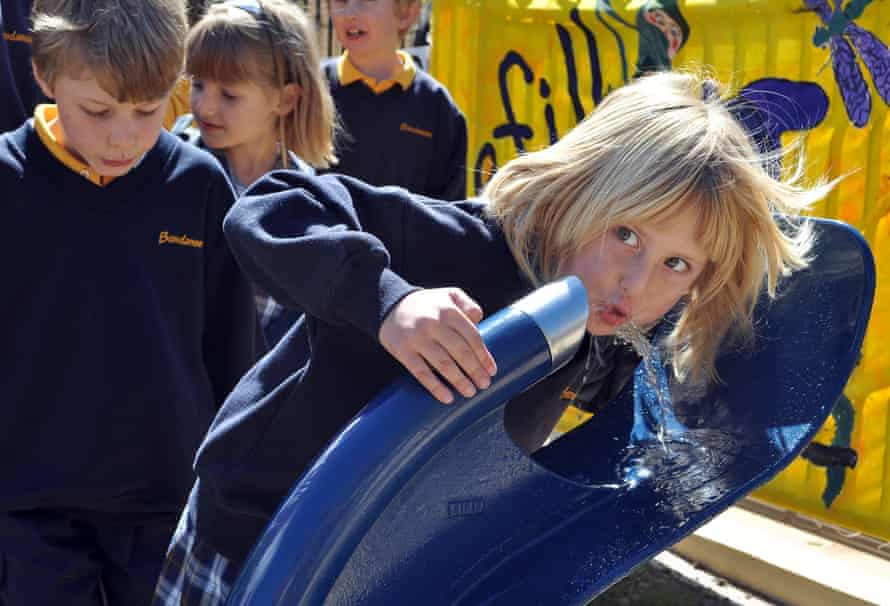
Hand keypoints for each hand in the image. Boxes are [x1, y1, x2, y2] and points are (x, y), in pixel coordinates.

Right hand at [378, 288, 497, 403]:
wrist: (390, 306)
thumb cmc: (428, 305)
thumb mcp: (449, 295)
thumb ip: (468, 305)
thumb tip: (480, 321)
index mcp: (448, 310)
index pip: (471, 336)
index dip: (483, 355)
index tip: (491, 370)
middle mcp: (433, 323)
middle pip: (460, 351)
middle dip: (474, 370)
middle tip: (484, 384)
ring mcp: (417, 338)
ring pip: (443, 363)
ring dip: (459, 380)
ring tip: (470, 392)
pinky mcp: (402, 351)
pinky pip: (421, 372)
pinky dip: (435, 387)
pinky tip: (447, 398)